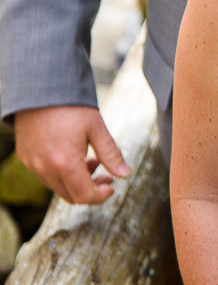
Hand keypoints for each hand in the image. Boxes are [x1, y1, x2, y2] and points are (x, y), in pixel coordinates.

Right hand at [13, 105, 130, 205]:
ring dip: (76, 181)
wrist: (40, 87)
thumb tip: (125, 174)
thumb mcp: (97, 128)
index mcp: (64, 163)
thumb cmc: (71, 106)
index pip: (84, 196)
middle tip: (106, 175)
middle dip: (90, 189)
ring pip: (57, 186)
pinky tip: (72, 155)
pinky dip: (61, 173)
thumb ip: (111, 154)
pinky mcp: (25, 156)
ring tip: (90, 160)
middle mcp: (44, 168)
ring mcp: (32, 164)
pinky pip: (45, 175)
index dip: (101, 196)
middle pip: (70, 196)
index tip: (112, 185)